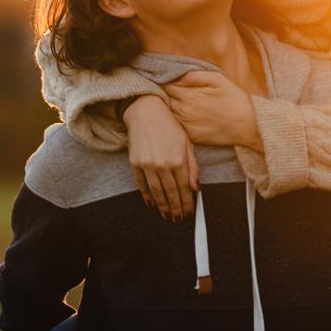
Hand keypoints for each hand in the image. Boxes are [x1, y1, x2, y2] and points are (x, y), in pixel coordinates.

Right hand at [123, 95, 198, 219]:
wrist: (146, 112)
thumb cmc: (170, 126)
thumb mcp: (187, 143)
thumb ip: (193, 167)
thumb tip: (195, 188)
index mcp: (179, 159)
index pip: (184, 188)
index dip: (186, 203)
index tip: (188, 212)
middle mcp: (163, 164)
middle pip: (171, 193)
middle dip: (175, 209)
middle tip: (177, 218)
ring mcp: (148, 164)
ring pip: (156, 192)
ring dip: (162, 207)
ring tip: (166, 215)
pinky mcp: (135, 163)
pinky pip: (141, 185)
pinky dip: (147, 196)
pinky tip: (152, 203)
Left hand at [164, 71, 261, 150]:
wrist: (249, 126)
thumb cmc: (235, 99)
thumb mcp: (218, 79)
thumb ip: (194, 76)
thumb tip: (176, 75)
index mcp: (189, 96)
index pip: (166, 85)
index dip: (164, 80)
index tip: (164, 78)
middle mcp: (184, 112)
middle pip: (164, 100)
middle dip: (164, 93)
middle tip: (168, 89)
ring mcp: (187, 126)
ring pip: (169, 113)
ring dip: (169, 107)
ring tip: (176, 101)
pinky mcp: (192, 137)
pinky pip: (177, 126)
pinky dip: (177, 120)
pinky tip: (185, 116)